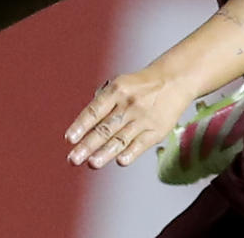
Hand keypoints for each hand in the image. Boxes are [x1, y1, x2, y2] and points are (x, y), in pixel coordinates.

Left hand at [67, 66, 198, 168]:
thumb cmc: (139, 87)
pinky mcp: (157, 130)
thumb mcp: (120, 85)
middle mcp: (130, 104)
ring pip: (121, 138)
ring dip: (105, 153)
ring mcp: (144, 118)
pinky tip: (120, 161)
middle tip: (73, 159)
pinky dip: (131, 153)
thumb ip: (102, 104)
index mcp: (117, 90)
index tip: (69, 139)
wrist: (174, 80)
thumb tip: (83, 129)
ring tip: (91, 164)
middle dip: (88, 145)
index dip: (81, 125)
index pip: (95, 110)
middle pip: (105, 128)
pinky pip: (141, 143)